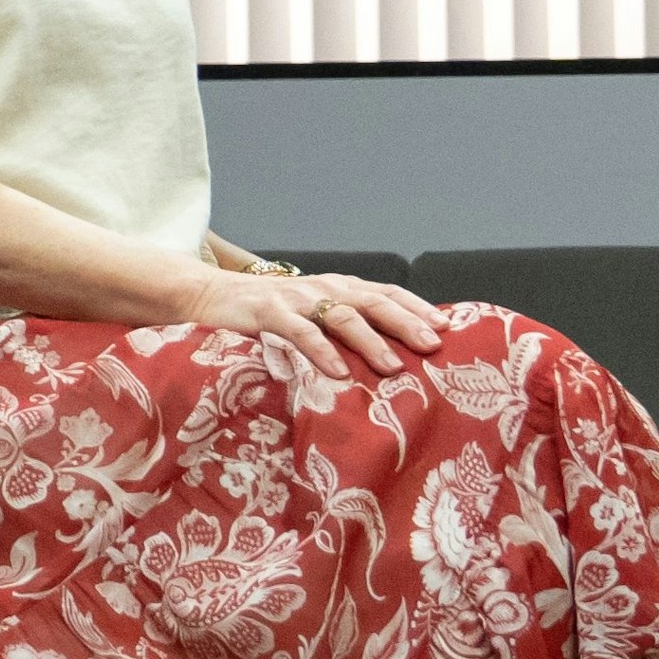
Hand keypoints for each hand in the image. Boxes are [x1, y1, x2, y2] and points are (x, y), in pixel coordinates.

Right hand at [183, 260, 451, 377]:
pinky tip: (338, 371)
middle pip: (373, 302)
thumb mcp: (311, 314)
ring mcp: (296, 299)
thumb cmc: (268, 313)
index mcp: (338, 287)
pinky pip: (300, 332)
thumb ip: (343, 326)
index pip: (386, 293)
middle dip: (406, 323)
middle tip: (433, 346)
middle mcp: (323, 288)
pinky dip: (322, 351)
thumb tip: (389, 357)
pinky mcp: (268, 313)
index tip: (447, 329)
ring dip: (370, 341)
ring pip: (342, 316)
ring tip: (393, 366)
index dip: (417, 308)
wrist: (211, 296)